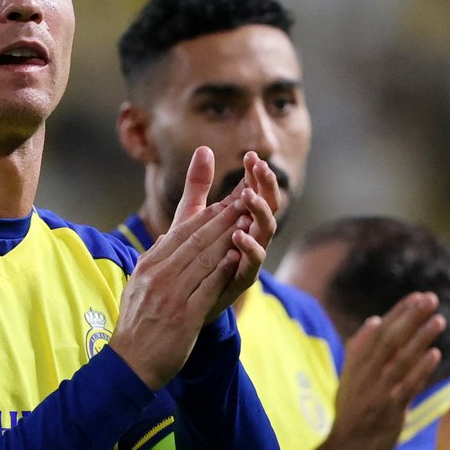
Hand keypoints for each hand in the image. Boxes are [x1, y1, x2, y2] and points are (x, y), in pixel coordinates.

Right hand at [111, 147, 254, 388]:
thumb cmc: (136, 326)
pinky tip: (237, 256)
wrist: (130, 363)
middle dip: (222, 219)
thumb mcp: (137, 286)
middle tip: (243, 202)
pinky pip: (207, 287)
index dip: (205, 216)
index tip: (224, 201)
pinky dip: (223, 270)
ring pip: (204, 259)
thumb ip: (152, 260)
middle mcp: (158, 277)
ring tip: (246, 222)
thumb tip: (166, 238)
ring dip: (227, 238)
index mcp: (148, 267)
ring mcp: (171, 296)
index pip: (180, 233)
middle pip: (195, 241)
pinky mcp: (184, 316)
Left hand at [203, 150, 279, 319]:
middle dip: (266, 187)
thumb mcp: (191, 215)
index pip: (255, 190)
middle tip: (260, 168)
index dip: (255, 174)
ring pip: (265, 233)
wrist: (181, 300)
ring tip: (248, 197)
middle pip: (268, 207)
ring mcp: (248, 258)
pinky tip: (239, 235)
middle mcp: (250, 237)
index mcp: (240, 219)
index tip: (250, 156)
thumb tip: (204, 148)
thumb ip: (199, 185)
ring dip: (259, 213)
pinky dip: (248, 249)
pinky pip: (252, 264)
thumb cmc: (191, 255)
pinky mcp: (240, 280)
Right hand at [324, 292, 445, 449]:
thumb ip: (361, 350)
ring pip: (401, 359)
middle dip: (411, 317)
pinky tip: (435, 354)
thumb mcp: (349, 378)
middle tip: (431, 298)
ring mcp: (377, 392)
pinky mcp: (389, 410)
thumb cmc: (350, 415)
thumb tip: (374, 320)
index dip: (399, 312)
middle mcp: (366, 374)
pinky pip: (407, 386)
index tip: (417, 296)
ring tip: (439, 319)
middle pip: (390, 339)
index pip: (380, 331)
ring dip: (420, 338)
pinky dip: (421, 369)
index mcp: (356, 364)